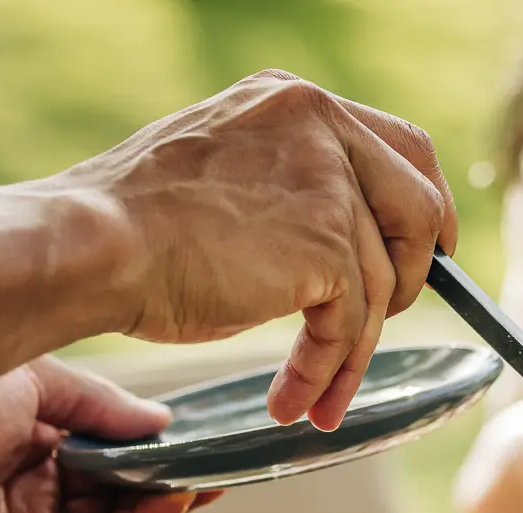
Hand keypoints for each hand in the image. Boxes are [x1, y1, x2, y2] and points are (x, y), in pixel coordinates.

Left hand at [0, 358, 215, 512]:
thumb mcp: (26, 380)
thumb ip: (97, 401)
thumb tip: (158, 419)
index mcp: (18, 430)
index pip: (100, 437)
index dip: (147, 436)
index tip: (191, 431)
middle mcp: (24, 477)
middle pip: (114, 479)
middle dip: (165, 470)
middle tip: (213, 460)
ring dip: (164, 500)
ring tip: (205, 480)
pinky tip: (173, 503)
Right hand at [64, 70, 457, 429]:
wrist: (90, 245)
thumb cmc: (136, 226)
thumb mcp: (230, 178)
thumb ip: (295, 191)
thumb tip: (354, 246)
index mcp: (295, 102)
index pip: (402, 146)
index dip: (427, 206)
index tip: (432, 251)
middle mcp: (320, 127)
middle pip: (420, 207)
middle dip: (417, 276)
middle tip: (389, 324)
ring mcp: (329, 183)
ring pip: (383, 284)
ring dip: (351, 350)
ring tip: (315, 394)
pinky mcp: (328, 244)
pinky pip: (351, 324)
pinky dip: (329, 370)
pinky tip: (298, 399)